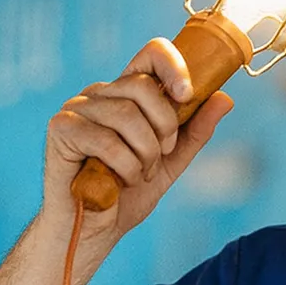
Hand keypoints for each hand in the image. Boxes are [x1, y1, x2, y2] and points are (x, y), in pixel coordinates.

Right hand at [41, 37, 233, 245]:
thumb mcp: (171, 161)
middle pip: (143, 86)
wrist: (93, 230)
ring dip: (145, 153)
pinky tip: (121, 181)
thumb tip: (224, 98)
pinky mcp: (60, 129)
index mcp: (125, 94)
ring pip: (126, 114)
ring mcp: (76, 108)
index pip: (150, 55)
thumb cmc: (126, 194)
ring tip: (141, 174)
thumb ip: (194, 131)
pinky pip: (105, 140)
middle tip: (162, 154)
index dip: (173, 66)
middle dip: (165, 126)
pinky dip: (125, 166)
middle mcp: (99, 94)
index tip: (188, 95)